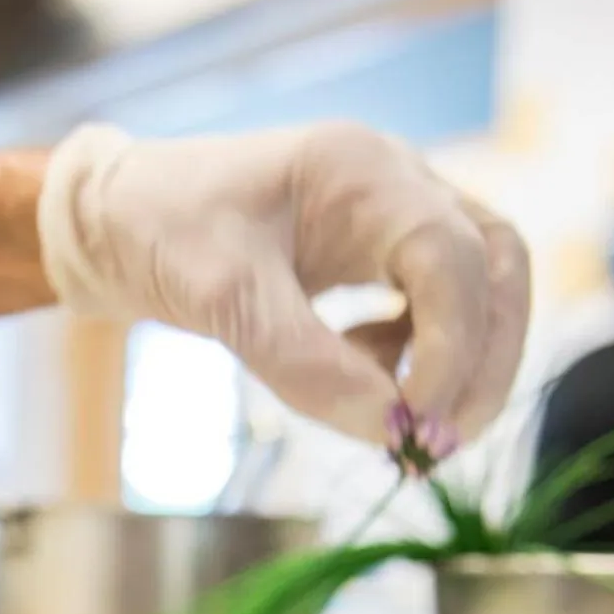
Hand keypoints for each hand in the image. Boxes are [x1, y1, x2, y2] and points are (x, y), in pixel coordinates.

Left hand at [39, 121, 530, 449]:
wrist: (115, 223)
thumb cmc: (159, 233)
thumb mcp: (222, 297)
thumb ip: (304, 362)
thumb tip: (390, 430)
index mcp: (363, 171)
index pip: (454, 258)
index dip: (450, 348)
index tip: (411, 423)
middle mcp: (397, 184)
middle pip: (498, 269)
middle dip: (485, 361)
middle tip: (443, 443)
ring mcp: (395, 219)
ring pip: (482, 290)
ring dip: (465, 365)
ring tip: (410, 428)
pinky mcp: (380, 260)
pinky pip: (435, 312)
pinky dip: (415, 359)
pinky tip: (362, 377)